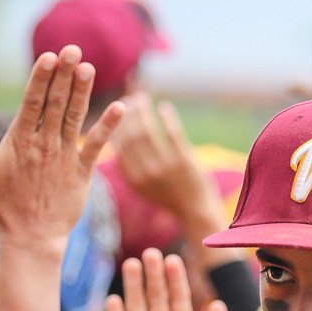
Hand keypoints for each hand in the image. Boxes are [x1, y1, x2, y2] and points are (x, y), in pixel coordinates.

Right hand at [0, 45, 123, 250]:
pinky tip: (122, 107)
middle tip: (73, 48)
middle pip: (55, 103)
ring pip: (74, 118)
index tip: (50, 56)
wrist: (31, 238)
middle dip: (64, 75)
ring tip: (89, 66)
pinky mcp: (82, 173)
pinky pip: (96, 146)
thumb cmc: (3, 205)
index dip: (42, 78)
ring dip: (82, 92)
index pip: (32, 103)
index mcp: (20, 141)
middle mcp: (44, 145)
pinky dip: (109, 127)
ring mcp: (64, 158)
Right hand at [112, 93, 222, 232]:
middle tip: (129, 100)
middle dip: (128, 114)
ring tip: (142, 99)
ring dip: (143, 112)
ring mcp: (165, 166)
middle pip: (132, 135)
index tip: (117, 111)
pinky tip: (164, 108)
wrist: (195, 211)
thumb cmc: (168, 195)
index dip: (116, 125)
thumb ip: (128, 167)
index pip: (119, 146)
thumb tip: (116, 140)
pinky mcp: (183, 160)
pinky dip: (166, 117)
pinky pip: (172, 132)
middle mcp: (146, 172)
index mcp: (133, 178)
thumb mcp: (142, 186)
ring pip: (148, 131)